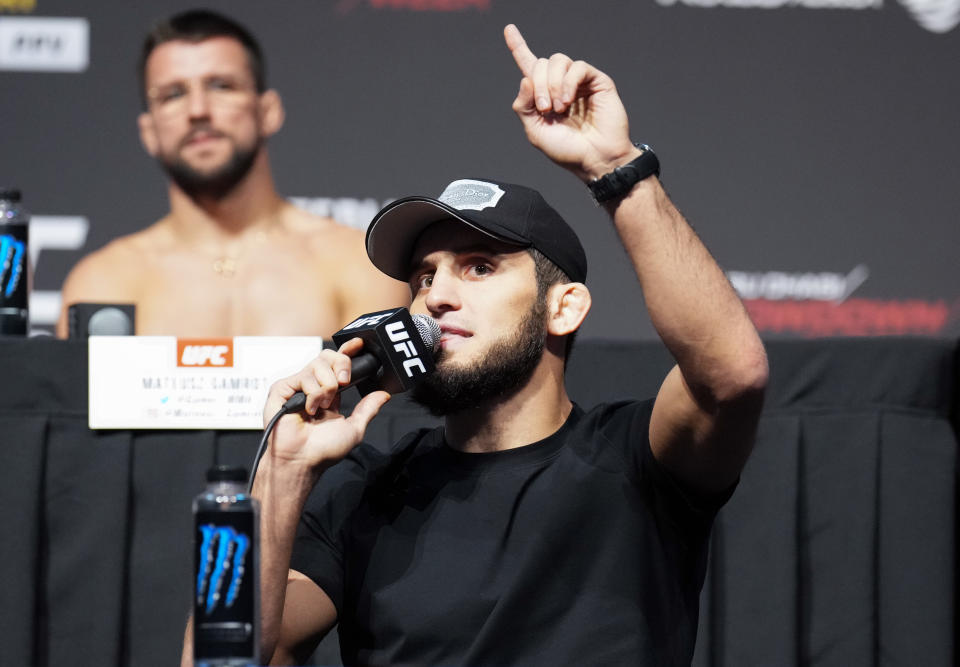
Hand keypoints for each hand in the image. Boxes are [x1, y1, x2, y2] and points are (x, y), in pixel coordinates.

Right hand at [262, 337, 389, 471]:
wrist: (303, 459)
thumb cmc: (324, 450)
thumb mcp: (354, 428)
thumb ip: (368, 409)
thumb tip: (384, 394)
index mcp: (328, 392)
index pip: (337, 363)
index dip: (348, 350)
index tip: (359, 343)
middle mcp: (312, 385)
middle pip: (328, 356)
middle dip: (341, 365)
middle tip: (343, 383)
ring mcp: (296, 385)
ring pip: (318, 364)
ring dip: (326, 388)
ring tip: (320, 408)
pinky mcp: (282, 387)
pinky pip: (304, 376)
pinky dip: (312, 394)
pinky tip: (308, 410)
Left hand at [503, 24, 639, 180]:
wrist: (594, 159)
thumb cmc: (567, 150)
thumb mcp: (535, 131)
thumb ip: (523, 106)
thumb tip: (525, 79)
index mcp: (543, 96)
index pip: (528, 66)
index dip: (518, 47)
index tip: (509, 29)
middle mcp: (560, 85)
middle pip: (540, 63)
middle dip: (538, 85)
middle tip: (545, 109)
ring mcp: (578, 82)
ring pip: (557, 61)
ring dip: (552, 84)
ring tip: (559, 108)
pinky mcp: (596, 81)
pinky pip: (577, 67)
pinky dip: (568, 82)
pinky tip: (568, 101)